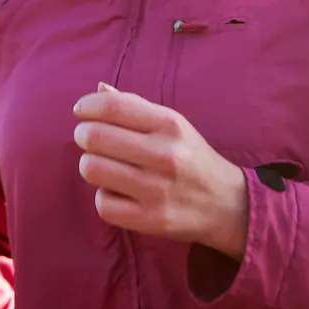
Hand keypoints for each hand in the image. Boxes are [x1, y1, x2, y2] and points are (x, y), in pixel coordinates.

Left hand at [72, 83, 248, 259]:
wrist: (227, 204)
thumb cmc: (190, 157)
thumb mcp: (173, 124)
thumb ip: (135, 106)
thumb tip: (99, 88)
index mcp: (170, 125)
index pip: (112, 106)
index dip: (87, 105)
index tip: (82, 111)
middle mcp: (164, 155)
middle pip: (94, 137)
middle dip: (83, 135)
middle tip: (89, 139)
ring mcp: (156, 190)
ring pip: (92, 169)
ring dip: (91, 165)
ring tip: (105, 166)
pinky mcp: (149, 220)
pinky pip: (102, 204)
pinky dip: (104, 197)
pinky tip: (118, 192)